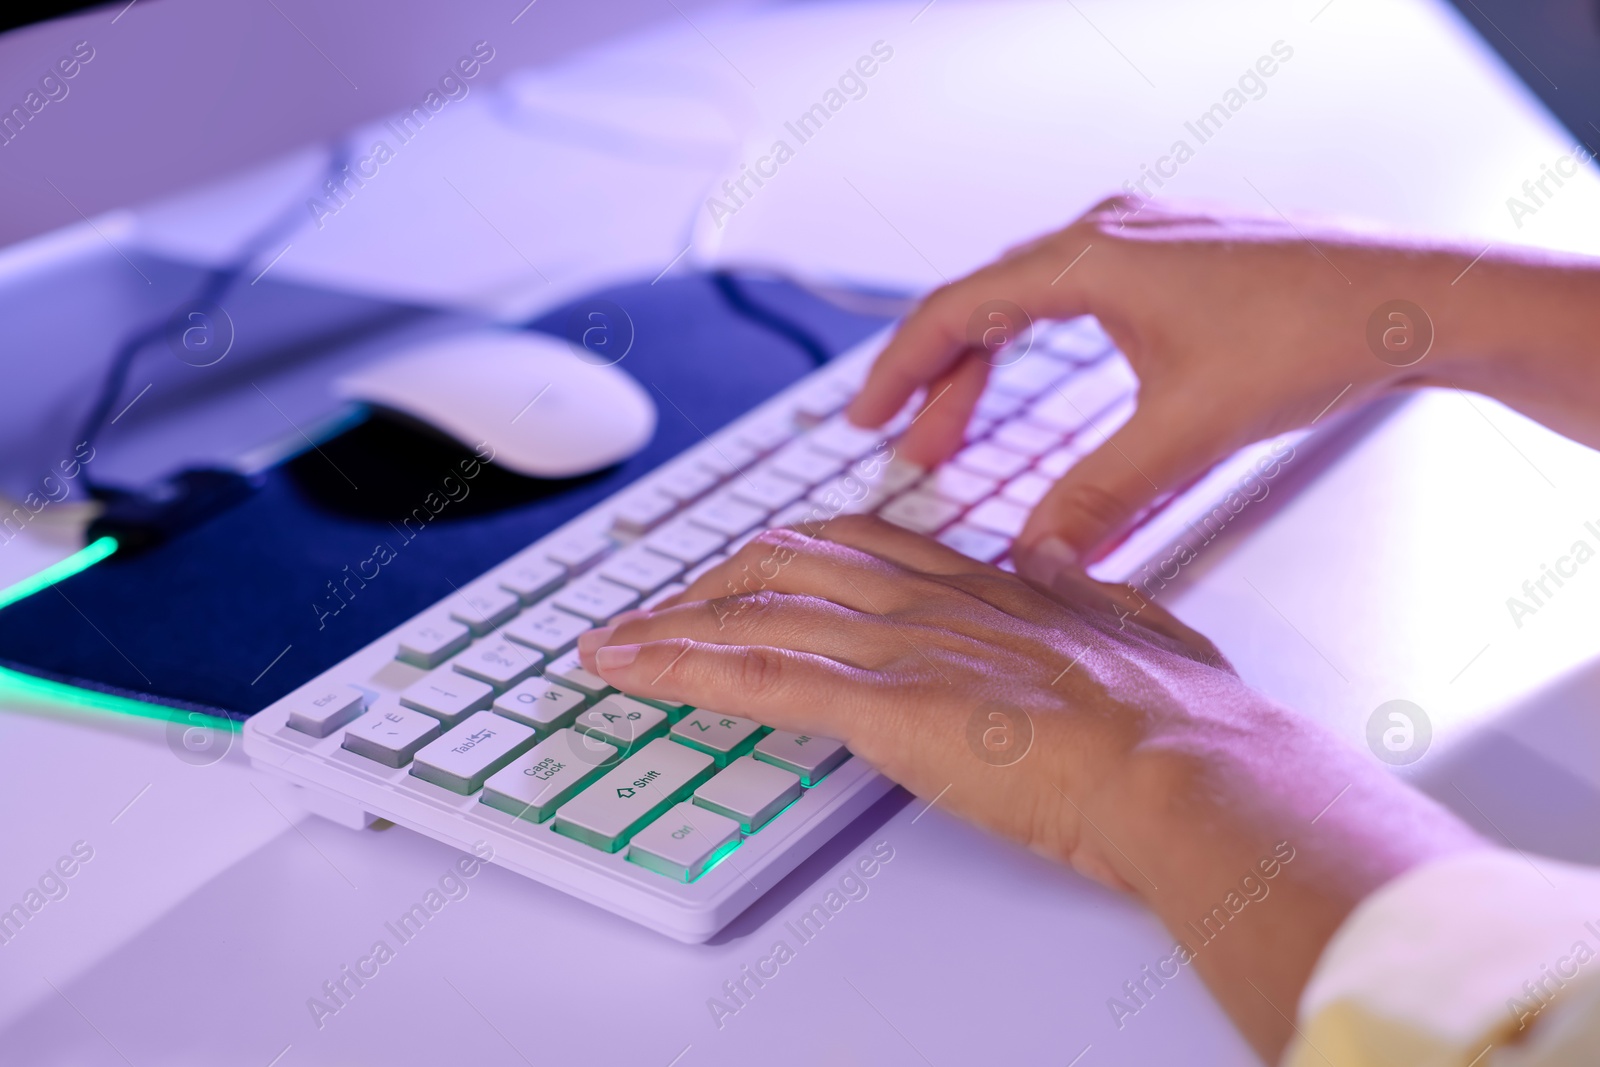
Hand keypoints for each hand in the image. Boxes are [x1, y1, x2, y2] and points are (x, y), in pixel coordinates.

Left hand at [579, 514, 1229, 889]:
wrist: (1190, 765)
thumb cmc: (1181, 720)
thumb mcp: (1136, 628)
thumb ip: (1084, 591)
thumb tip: (1051, 565)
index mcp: (984, 586)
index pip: (860, 545)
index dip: (791, 553)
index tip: (752, 570)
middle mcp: (930, 600)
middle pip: (788, 562)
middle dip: (715, 583)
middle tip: (667, 610)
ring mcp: (901, 645)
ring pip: (755, 612)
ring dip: (671, 627)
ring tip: (613, 642)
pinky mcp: (884, 703)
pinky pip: (755, 676)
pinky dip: (677, 669)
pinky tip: (626, 667)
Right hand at [845, 197, 1599, 580]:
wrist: (1413, 298)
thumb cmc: (1315, 336)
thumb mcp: (1189, 431)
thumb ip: (1099, 498)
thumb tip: (1034, 560)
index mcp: (1087, 259)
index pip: (955, 311)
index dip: (899, 372)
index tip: (863, 421)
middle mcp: (1102, 236)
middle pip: (981, 307)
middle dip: (938, 383)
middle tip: (905, 447)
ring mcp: (1137, 242)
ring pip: (1024, 304)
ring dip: (984, 369)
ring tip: (952, 436)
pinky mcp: (1169, 262)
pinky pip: (1068, 300)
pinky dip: (1033, 351)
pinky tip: (1033, 393)